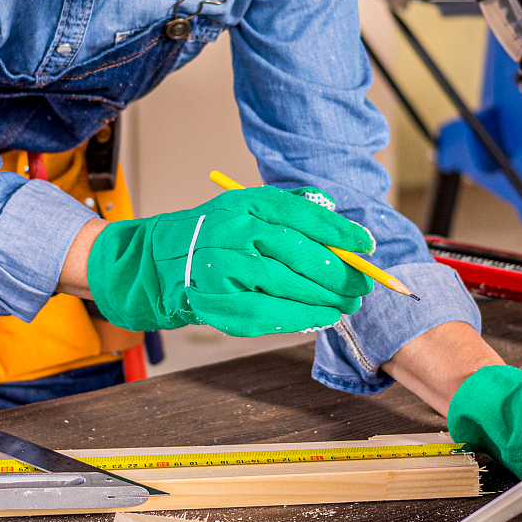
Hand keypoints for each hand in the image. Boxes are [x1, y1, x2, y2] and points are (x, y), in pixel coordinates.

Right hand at [83, 186, 374, 336]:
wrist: (155, 263)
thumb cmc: (210, 238)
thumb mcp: (244, 211)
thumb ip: (287, 218)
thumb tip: (340, 239)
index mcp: (246, 204)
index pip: (304, 216)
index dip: (340, 233)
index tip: (367, 246)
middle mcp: (236, 233)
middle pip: (302, 254)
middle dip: (340, 273)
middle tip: (363, 284)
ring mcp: (225, 268)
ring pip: (290, 285)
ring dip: (326, 298)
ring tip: (347, 303)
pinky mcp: (219, 301)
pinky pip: (271, 313)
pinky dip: (302, 317)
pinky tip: (322, 317)